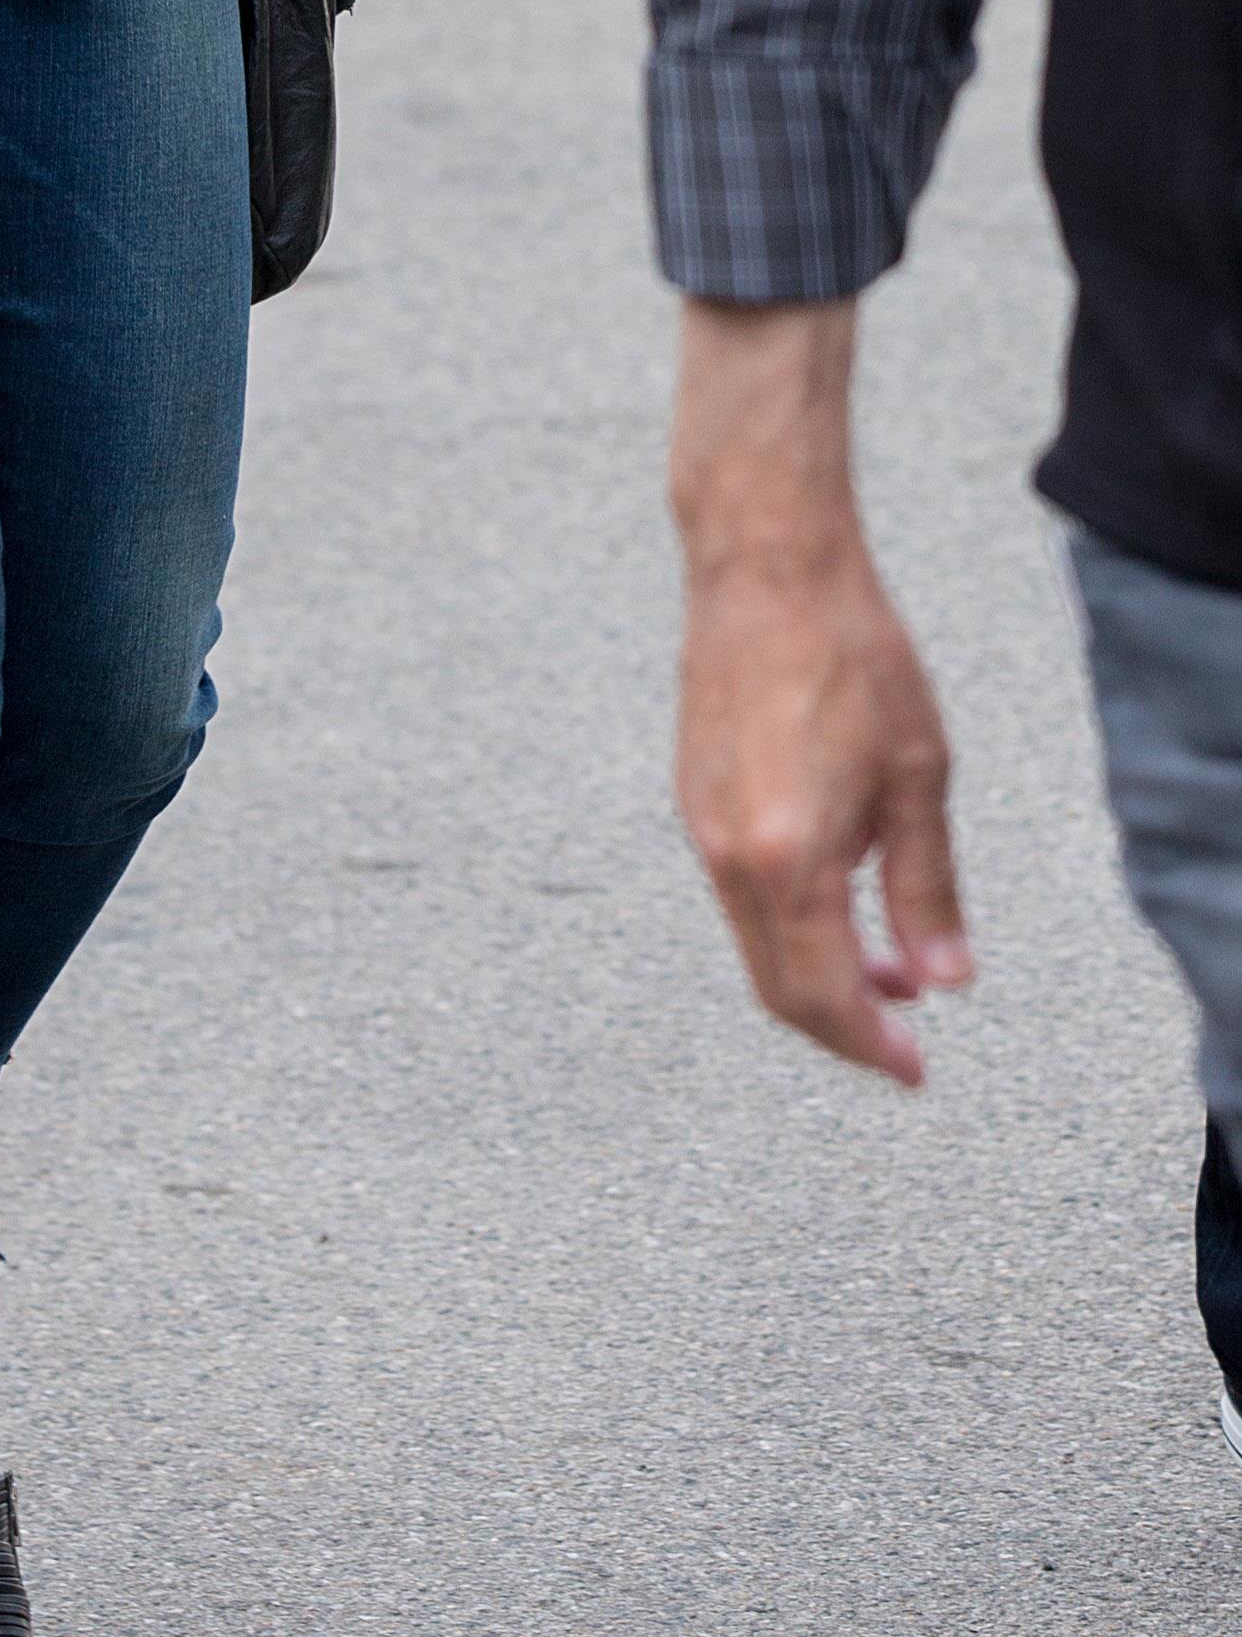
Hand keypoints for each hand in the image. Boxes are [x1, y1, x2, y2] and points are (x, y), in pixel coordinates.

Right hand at [670, 302, 973, 1085]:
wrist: (765, 567)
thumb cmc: (851, 654)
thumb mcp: (917, 775)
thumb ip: (926, 886)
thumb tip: (943, 978)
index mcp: (789, 856)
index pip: (824, 994)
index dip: (871, 1045)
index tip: (914, 1069)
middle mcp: (730, 854)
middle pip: (777, 987)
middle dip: (843, 1026)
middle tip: (906, 1038)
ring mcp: (702, 826)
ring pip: (754, 944)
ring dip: (817, 973)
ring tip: (890, 965)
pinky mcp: (694, 797)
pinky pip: (738, 896)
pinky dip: (787, 925)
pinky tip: (840, 898)